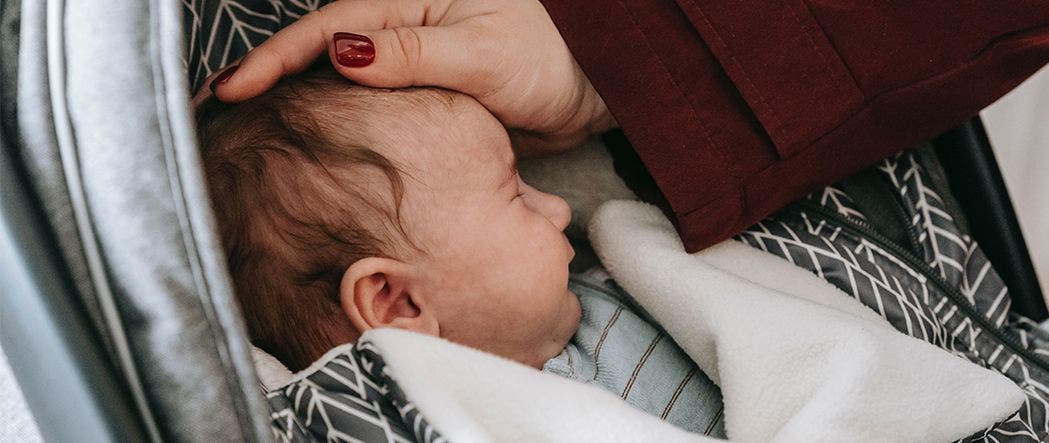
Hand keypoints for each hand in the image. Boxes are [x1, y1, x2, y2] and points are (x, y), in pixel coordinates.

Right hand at [211, 0, 614, 155]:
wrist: (597, 88)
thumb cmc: (552, 55)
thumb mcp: (482, 53)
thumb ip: (415, 55)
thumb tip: (343, 52)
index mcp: (412, 5)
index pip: (329, 27)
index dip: (277, 58)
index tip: (234, 88)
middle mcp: (404, 33)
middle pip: (321, 55)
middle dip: (270, 80)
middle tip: (217, 115)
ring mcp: (412, 70)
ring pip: (341, 88)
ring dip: (297, 108)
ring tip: (245, 136)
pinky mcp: (427, 105)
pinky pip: (372, 116)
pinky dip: (337, 130)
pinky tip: (312, 151)